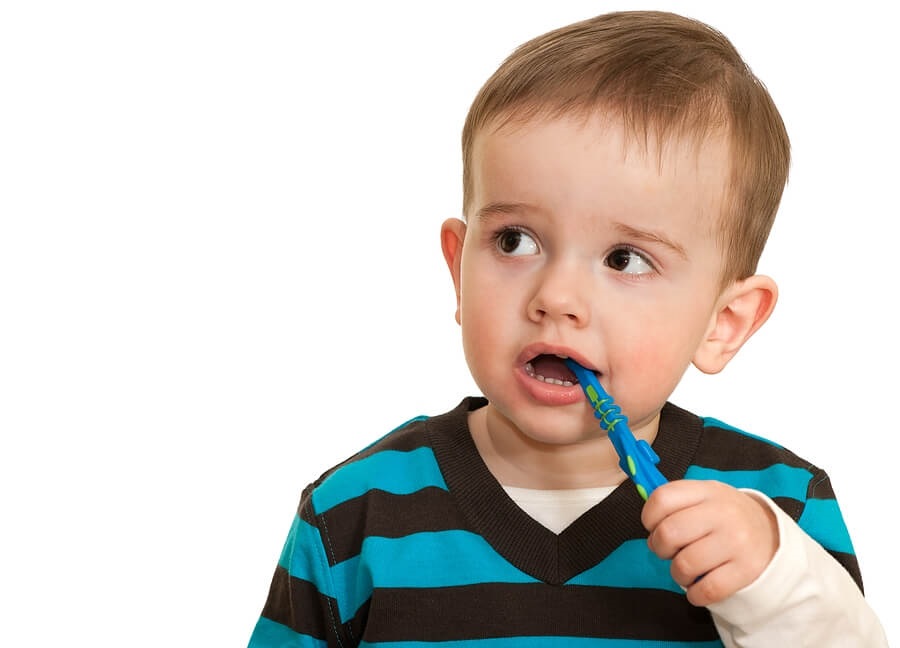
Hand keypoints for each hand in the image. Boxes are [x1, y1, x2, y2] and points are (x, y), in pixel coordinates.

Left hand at [641, 480, 778, 606]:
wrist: (772, 537)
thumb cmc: (725, 518)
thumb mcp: (705, 497)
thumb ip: (676, 502)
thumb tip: (647, 522)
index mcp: (708, 491)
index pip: (662, 498)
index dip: (648, 517)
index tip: (654, 526)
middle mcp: (723, 513)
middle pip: (669, 533)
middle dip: (660, 547)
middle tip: (669, 551)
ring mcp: (737, 542)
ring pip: (684, 565)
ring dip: (678, 573)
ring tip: (686, 569)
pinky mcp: (747, 570)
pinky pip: (706, 590)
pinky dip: (695, 594)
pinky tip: (698, 588)